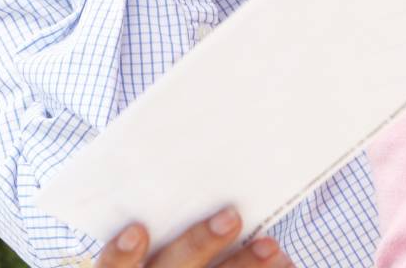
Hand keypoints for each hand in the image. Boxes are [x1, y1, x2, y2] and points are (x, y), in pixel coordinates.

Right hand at [95, 208, 291, 267]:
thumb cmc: (163, 231)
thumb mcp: (154, 217)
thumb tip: (187, 150)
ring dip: (242, 266)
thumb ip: (163, 199)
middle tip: (231, 217)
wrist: (185, 259)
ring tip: (271, 246)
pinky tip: (285, 262)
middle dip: (200, 244)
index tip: (138, 229)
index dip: (120, 254)